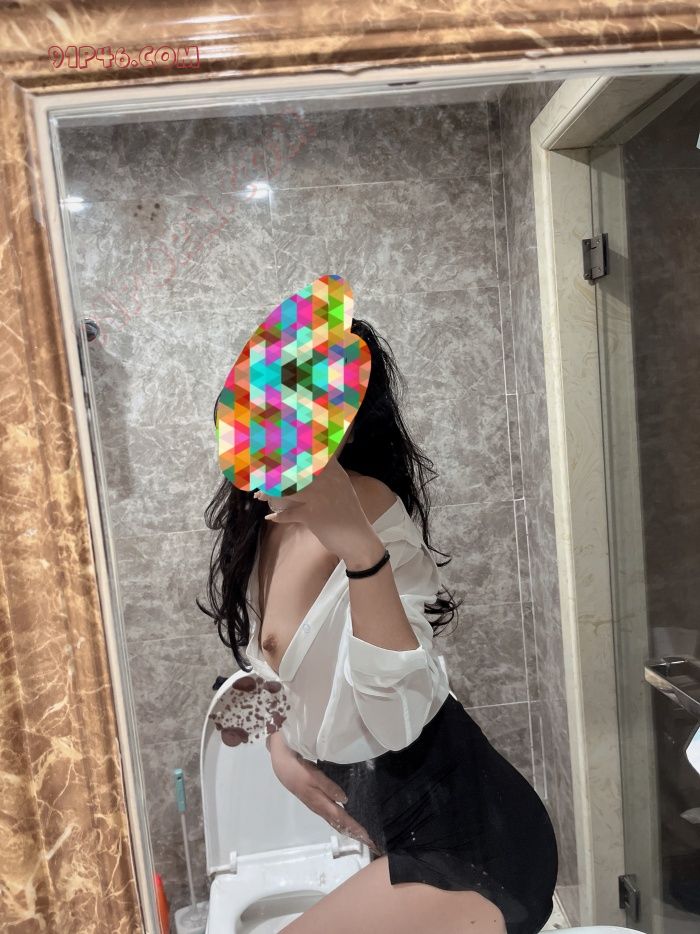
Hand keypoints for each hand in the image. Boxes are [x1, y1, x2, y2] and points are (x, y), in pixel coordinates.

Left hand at [254, 458, 380, 563]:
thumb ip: (327, 473)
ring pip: (287, 488)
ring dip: (270, 492)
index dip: (290, 449)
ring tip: (259, 494)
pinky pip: (289, 513)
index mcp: (334, 471)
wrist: (358, 539)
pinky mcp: (313, 514)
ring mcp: (319, 496)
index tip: (273, 445)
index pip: (310, 454)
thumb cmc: (347, 513)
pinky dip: (279, 516)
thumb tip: (309, 462)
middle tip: (256, 471)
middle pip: (293, 468)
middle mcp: (327, 480)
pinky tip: (271, 517)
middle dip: (272, 469)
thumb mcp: (341, 488)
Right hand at [267, 731, 379, 854]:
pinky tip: (347, 816)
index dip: (355, 829)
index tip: (368, 839)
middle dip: (354, 833)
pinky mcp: (315, 799)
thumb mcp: (312, 775)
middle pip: (340, 824)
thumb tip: (344, 800)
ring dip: (349, 828)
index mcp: (320, 802)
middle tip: (371, 842)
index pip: (342, 819)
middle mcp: (320, 807)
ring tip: (362, 833)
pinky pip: (332, 814)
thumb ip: (328, 786)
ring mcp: (317, 804)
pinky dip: (341, 820)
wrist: (280, 764)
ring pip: (336, 820)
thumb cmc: (297, 768)